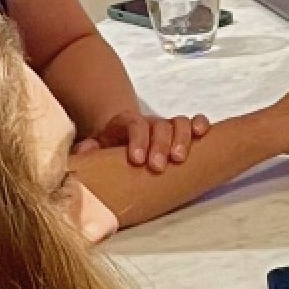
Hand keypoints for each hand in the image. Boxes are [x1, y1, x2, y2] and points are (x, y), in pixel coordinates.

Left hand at [76, 109, 210, 172]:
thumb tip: (85, 152)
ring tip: (180, 159)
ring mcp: (167, 126)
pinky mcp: (182, 131)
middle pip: (159, 126)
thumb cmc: (111, 146)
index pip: (134, 126)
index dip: (138, 141)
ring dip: (182, 139)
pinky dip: (200, 124)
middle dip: (160, 145)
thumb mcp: (96, 145)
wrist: (122, 135)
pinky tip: (203, 134)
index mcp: (127, 124)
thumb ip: (89, 148)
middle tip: (158, 167)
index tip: (137, 160)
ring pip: (179, 123)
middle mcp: (150, 122)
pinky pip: (195, 121)